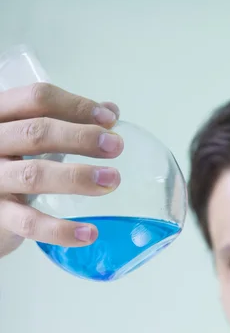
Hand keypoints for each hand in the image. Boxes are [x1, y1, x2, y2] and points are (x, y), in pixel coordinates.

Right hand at [0, 82, 122, 257]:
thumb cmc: (11, 166)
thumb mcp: (31, 140)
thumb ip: (67, 124)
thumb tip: (111, 112)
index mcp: (1, 116)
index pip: (36, 99)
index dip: (76, 106)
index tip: (110, 119)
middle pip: (35, 133)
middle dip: (81, 137)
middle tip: (116, 146)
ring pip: (33, 175)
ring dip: (76, 177)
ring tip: (112, 180)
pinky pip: (30, 223)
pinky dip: (61, 230)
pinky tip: (89, 233)